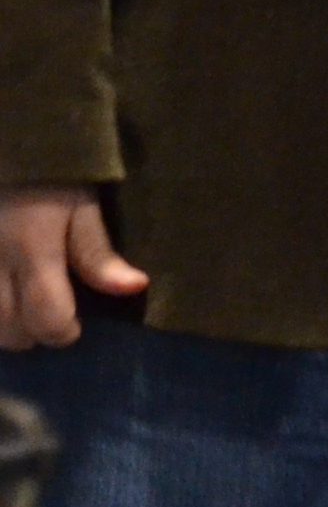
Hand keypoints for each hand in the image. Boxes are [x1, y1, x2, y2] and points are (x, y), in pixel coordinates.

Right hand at [1, 184, 142, 350]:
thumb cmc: (41, 174)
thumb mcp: (78, 204)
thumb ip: (97, 252)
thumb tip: (136, 288)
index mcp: (30, 252)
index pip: (46, 319)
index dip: (63, 332)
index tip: (74, 323)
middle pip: (7, 332)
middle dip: (31, 332)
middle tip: (45, 312)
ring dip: (1, 326)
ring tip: (18, 306)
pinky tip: (1, 295)